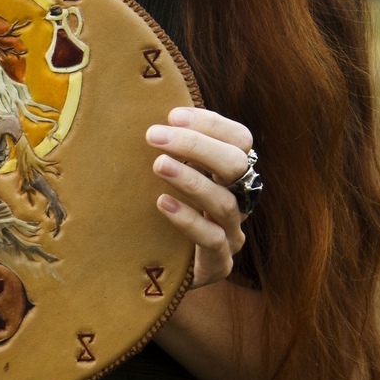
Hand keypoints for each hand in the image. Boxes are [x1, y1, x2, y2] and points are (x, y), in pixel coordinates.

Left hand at [146, 107, 252, 288]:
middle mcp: (239, 202)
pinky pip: (212, 240)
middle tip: (154, 136)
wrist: (156, 273)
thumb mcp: (165, 178)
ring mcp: (232, 234)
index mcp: (231, 176)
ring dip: (191, 180)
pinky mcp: (219, 264)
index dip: (211, 124)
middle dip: (196, 146)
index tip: (172, 115)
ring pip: (224, 203)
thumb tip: (139, 106)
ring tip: (158, 165)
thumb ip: (167, 150)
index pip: (239, 140)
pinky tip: (162, 203)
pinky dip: (188, 220)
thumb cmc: (158, 214)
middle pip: (236, 166)